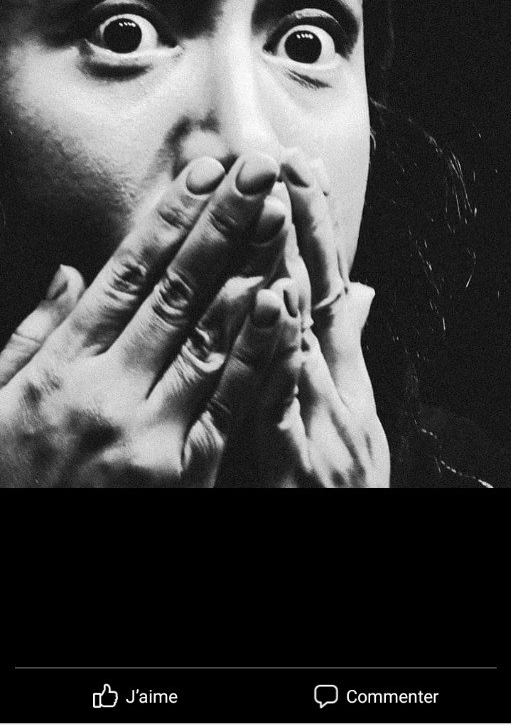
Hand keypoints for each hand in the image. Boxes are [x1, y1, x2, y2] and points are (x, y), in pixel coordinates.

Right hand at [0, 154, 290, 486]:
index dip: (169, 218)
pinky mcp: (183, 472)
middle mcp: (106, 389)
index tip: (205, 171)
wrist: (18, 554)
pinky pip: (230, 402)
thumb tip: (71, 273)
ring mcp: (148, 432)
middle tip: (258, 170)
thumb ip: (33, 335)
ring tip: (279, 218)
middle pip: (177, 290)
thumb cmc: (7, 478)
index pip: (126, 274)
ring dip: (250, 269)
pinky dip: (258, 350)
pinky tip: (281, 306)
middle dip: (223, 223)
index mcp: (60, 366)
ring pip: (210, 336)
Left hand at [218, 149, 390, 487]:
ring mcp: (319, 412)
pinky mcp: (297, 454)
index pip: (324, 277)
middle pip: (317, 289)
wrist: (348, 530)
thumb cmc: (341, 472)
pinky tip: (271, 309)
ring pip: (302, 333)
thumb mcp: (351, 404)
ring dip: (292, 269)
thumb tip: (359, 290)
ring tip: (279, 213)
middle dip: (304, 223)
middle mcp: (333, 377)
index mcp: (336, 363)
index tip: (298, 165)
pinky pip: (282, 396)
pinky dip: (279, 352)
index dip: (314, 221)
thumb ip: (348, 343)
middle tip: (286, 161)